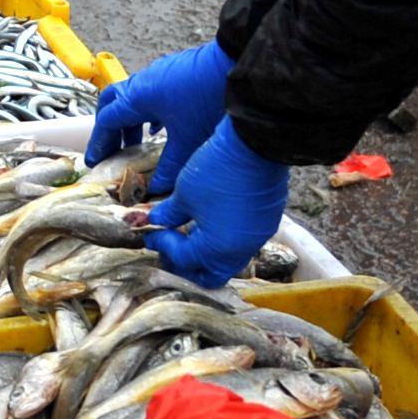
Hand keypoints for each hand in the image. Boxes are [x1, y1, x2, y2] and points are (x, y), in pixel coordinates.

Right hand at [87, 39, 232, 197]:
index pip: (107, 121)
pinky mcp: (174, 71)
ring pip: (133, 97)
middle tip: (111, 149)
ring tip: (137, 144)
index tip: (95, 161)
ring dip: (131, 120)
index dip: (100, 143)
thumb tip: (156, 188)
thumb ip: (169, 167)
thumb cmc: (208, 102)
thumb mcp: (187, 141)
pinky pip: (150, 92)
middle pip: (112, 103)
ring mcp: (158, 74)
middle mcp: (142, 83)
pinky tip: (160, 127)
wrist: (236, 66)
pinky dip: (148, 112)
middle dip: (109, 128)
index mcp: (138, 98)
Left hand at [141, 122, 285, 286]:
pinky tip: (211, 222)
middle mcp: (240, 251)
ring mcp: (257, 237)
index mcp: (217, 250)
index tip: (151, 232)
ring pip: (228, 260)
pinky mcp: (266, 221)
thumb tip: (157, 221)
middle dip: (188, 267)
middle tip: (170, 249)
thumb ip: (169, 214)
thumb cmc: (216, 172)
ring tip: (188, 234)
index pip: (185, 259)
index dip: (164, 246)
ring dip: (207, 253)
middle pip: (211, 275)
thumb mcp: (185, 193)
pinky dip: (224, 240)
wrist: (255, 144)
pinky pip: (242, 242)